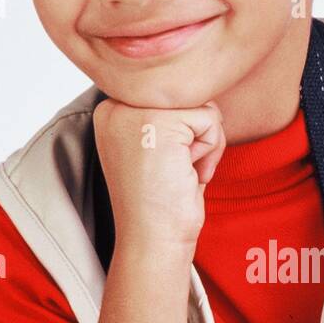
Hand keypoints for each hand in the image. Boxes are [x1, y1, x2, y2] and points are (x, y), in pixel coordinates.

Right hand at [93, 96, 225, 251]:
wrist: (153, 241)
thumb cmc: (162, 202)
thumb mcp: (160, 147)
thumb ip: (170, 113)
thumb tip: (200, 81)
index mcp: (112, 110)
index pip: (172, 95)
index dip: (185, 132)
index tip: (167, 165)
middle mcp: (115, 105)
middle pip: (188, 95)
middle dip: (196, 136)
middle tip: (176, 171)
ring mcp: (132, 111)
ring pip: (201, 105)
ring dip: (205, 144)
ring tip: (179, 172)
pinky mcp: (157, 121)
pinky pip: (210, 119)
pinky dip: (211, 150)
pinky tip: (187, 173)